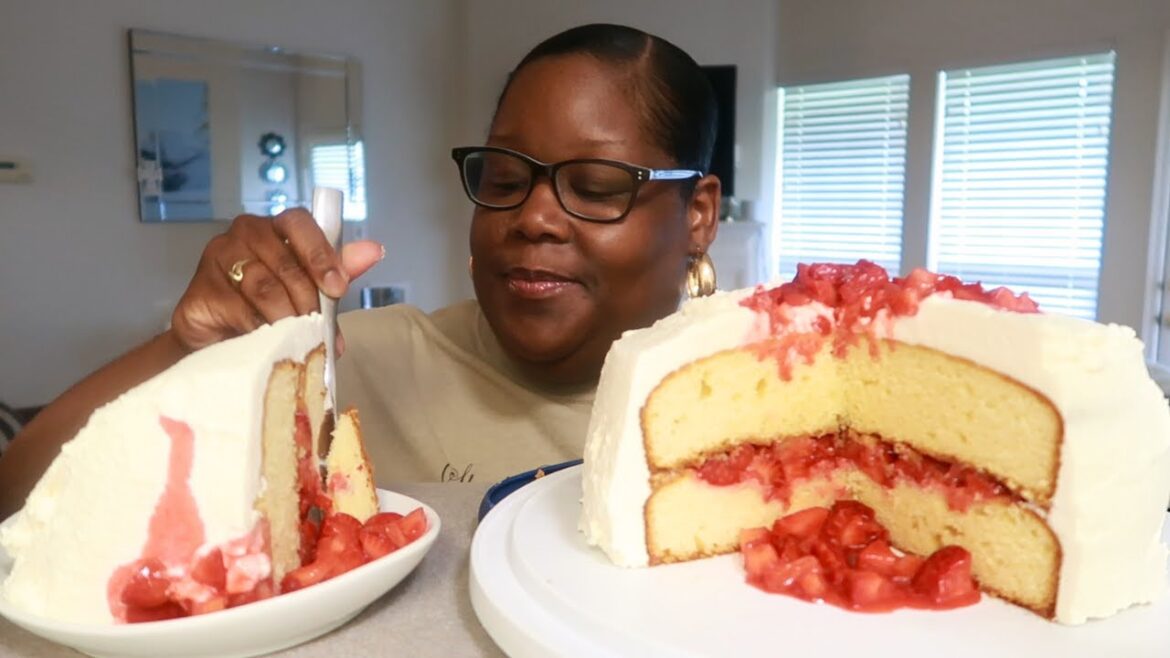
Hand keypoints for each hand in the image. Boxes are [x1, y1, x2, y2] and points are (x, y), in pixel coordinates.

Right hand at [171, 208, 383, 351]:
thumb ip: (339, 270)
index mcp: (276, 229)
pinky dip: (259, 329)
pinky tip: (264, 340)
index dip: (320, 254)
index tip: (337, 288)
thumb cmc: (269, 309)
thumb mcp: (312, 291)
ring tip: (294, 336)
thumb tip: (374, 251)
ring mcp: (218, 258)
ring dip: (285, 317)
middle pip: (285, 262)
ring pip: (263, 287)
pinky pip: (238, 310)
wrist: (221, 343)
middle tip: (316, 324)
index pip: (299, 224)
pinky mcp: (200, 291)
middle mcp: (245, 235)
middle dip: (307, 298)